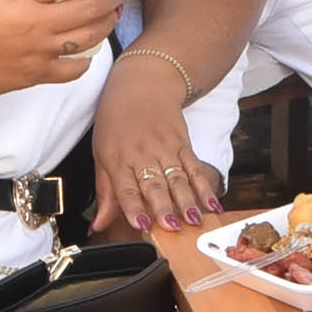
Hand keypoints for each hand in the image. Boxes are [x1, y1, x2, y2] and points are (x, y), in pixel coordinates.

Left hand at [90, 55, 220, 233]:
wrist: (143, 84)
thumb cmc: (116, 120)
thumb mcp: (101, 153)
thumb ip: (105, 192)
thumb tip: (98, 224)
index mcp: (118, 158)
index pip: (126, 188)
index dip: (133, 207)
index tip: (142, 224)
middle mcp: (143, 154)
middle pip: (155, 184)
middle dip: (164, 207)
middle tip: (171, 227)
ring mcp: (166, 149)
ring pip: (178, 179)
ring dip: (187, 201)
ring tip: (194, 220)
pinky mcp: (183, 144)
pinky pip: (195, 169)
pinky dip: (205, 188)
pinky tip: (212, 205)